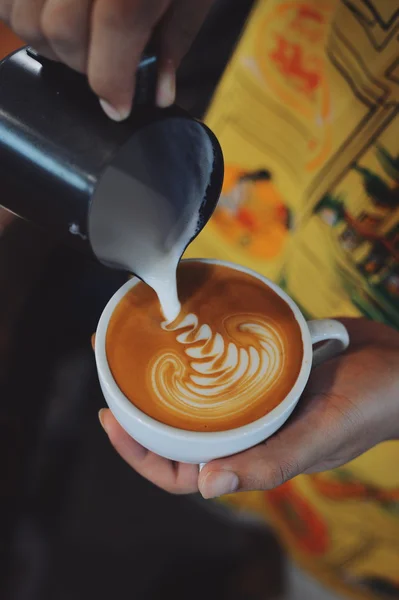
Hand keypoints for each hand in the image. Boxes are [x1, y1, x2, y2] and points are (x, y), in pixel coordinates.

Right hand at [0, 0, 214, 118]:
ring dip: (51, 40)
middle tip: (106, 64)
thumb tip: (159, 93)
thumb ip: (174, 39)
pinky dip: (22, 10)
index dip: (111, 87)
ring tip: (81, 31)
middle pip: (60, 32)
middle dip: (83, 64)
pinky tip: (52, 8)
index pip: (110, 44)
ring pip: (23, 15)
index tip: (118, 107)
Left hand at [98, 318, 398, 497]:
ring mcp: (254, 390)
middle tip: (108, 362)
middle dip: (138, 399)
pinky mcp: (266, 357)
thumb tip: (206, 486)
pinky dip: (203, 335)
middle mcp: (245, 423)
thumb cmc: (371, 406)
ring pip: (198, 383)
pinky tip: (185, 313)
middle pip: (178, 421)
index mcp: (251, 452)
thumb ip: (271, 463)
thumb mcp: (322, 436)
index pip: (181, 469)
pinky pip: (224, 349)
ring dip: (165, 362)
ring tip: (135, 331)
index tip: (110, 417)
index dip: (140, 453)